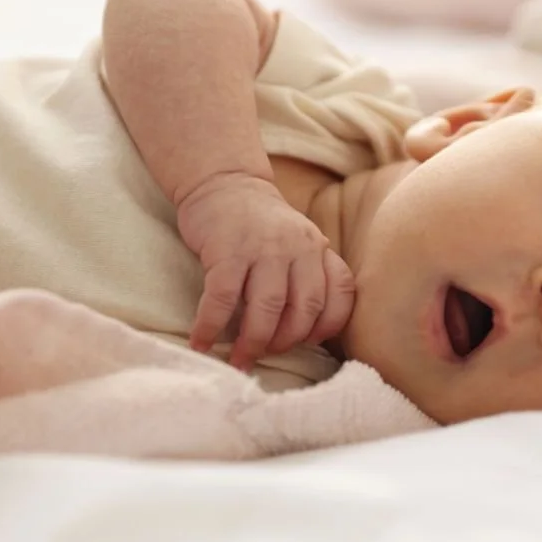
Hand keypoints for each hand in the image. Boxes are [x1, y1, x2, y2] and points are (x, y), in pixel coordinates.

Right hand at [177, 173, 354, 367]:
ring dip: (253, 342)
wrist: (224, 182)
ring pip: (267, 308)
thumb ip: (310, 273)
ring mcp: (262, 248)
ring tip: (239, 359)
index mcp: (317, 248)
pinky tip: (201, 342)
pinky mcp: (226, 251)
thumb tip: (308, 332)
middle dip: (286, 341)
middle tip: (267, 354)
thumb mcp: (299, 240)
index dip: (329, 325)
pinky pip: (222, 299)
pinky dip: (210, 326)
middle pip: (305, 308)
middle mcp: (297, 247)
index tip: (309, 342)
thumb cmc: (262, 224)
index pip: (340, 293)